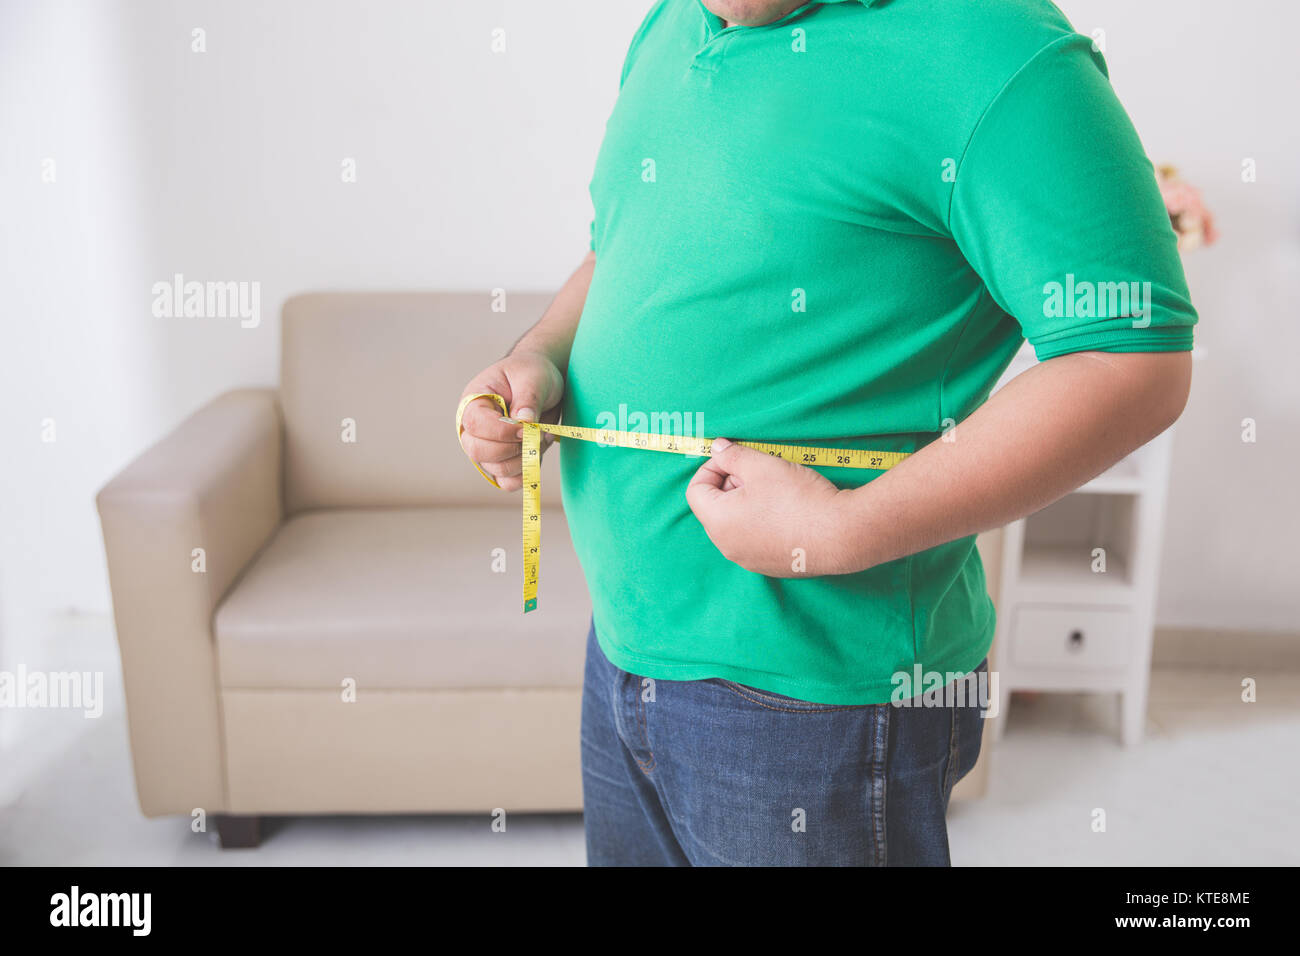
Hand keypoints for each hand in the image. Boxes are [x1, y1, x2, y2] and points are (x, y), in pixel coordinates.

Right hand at [457, 350, 563, 490]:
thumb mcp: (534, 377)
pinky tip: (538, 452)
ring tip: (543, 435)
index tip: (528, 425)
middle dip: (513, 448)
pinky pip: (508, 482)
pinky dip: (526, 473)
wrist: (543, 385)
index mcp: (473, 402)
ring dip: (526, 458)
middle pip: (478, 452)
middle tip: (539, 432)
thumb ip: (528, 397)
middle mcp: (473, 428)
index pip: (475, 424)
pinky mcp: (502, 463)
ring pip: (497, 469)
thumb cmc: (532, 374)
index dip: (502, 430)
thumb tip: (524, 420)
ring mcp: (486, 448)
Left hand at [685, 439, 853, 576]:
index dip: (711, 468)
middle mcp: (728, 546)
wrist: (841, 534)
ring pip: (736, 524)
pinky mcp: (770, 566)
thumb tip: (717, 449)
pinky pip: (755, 539)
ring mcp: (749, 560)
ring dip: (747, 502)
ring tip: (776, 489)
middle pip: (716, 508)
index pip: (696, 491)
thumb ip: (733, 455)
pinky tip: (788, 510)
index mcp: (718, 522)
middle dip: (731, 484)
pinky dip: (762, 521)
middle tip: (759, 471)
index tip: (734, 458)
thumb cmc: (798, 498)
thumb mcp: (761, 465)